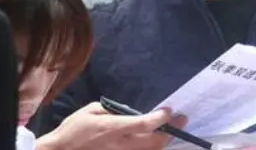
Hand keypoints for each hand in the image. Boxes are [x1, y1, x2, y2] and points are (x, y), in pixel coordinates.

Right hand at [36, 102, 186, 149]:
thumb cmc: (74, 130)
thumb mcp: (91, 111)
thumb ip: (113, 111)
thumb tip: (129, 113)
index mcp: (113, 128)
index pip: (145, 124)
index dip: (161, 117)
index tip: (170, 111)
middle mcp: (121, 146)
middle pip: (155, 142)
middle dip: (170, 131)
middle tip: (181, 121)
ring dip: (163, 142)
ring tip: (170, 132)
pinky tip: (155, 143)